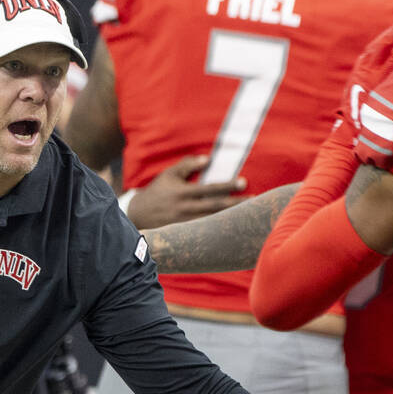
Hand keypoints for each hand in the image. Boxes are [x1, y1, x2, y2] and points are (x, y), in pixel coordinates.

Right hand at [127, 155, 246, 228]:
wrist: (138, 215)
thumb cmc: (157, 191)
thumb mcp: (169, 174)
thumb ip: (187, 164)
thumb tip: (208, 159)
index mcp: (182, 192)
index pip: (209, 189)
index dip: (227, 185)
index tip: (244, 182)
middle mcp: (185, 209)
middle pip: (215, 207)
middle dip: (236, 203)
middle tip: (254, 200)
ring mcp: (185, 224)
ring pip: (213, 222)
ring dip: (231, 218)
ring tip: (249, 215)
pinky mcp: (185, 234)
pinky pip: (206, 232)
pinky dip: (220, 230)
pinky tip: (233, 229)